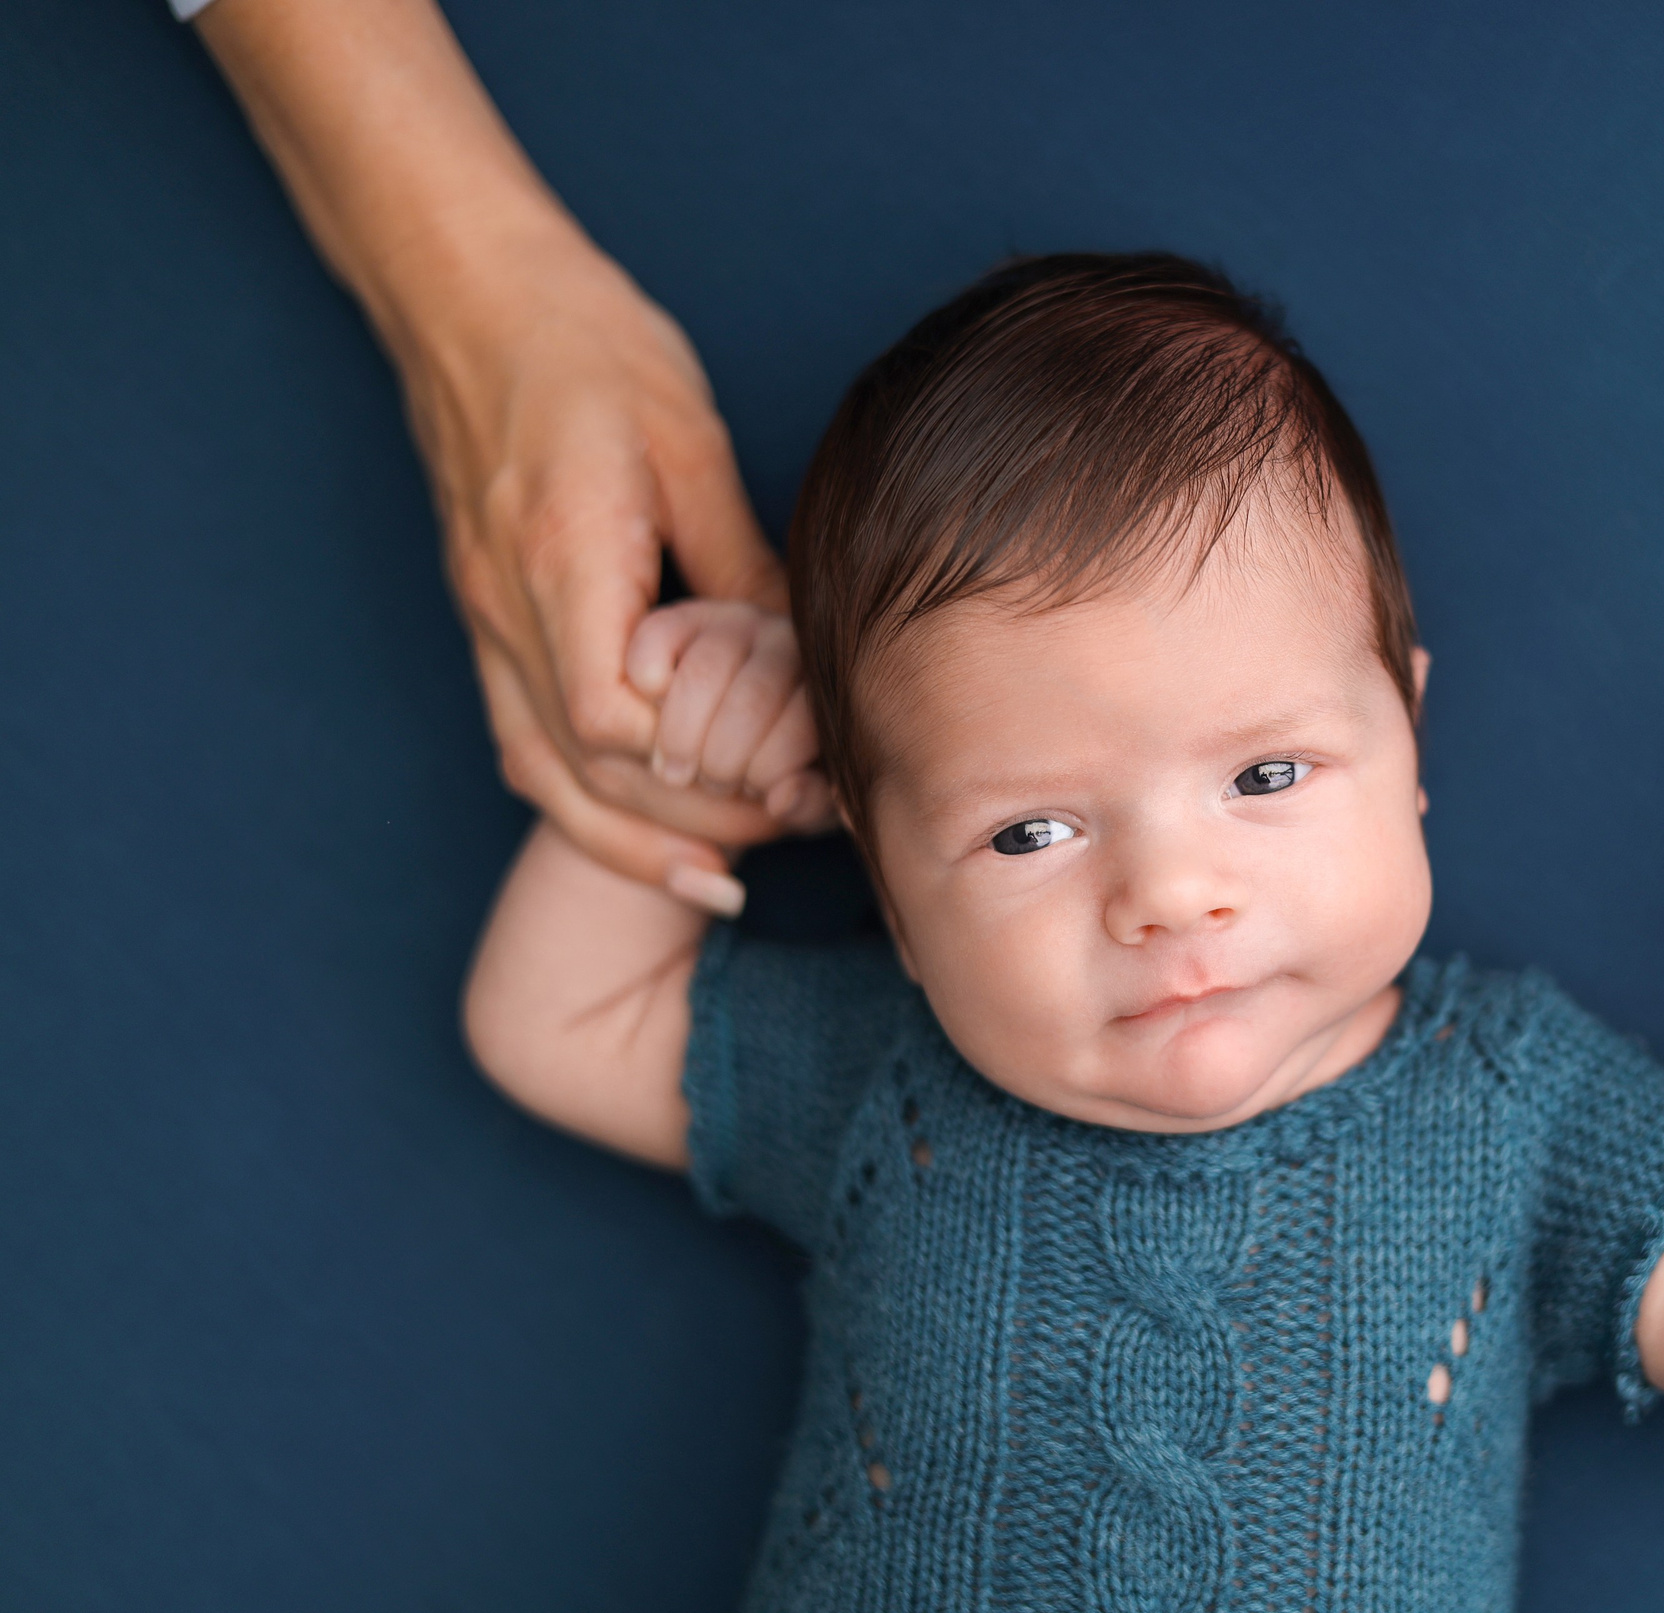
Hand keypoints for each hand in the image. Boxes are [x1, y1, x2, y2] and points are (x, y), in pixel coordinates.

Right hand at [410, 229, 827, 895]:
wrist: (471, 294)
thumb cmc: (588, 346)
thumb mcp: (688, 444)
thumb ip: (740, 560)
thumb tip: (806, 651)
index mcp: (561, 559)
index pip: (616, 720)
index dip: (703, 766)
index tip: (791, 775)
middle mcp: (508, 608)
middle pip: (584, 772)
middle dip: (689, 821)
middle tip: (792, 836)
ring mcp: (485, 620)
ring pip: (541, 776)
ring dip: (628, 842)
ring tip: (719, 882)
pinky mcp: (488, 618)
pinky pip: (520, 740)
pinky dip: (580, 802)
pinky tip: (645, 828)